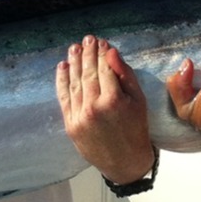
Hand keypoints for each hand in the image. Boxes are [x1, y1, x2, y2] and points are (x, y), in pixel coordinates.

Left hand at [56, 36, 155, 184]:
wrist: (125, 162)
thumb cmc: (136, 129)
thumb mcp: (138, 100)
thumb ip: (125, 75)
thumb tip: (111, 53)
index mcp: (113, 101)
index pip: (104, 69)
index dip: (102, 53)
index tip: (101, 42)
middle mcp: (94, 107)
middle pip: (88, 73)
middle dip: (87, 54)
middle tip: (87, 39)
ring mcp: (79, 116)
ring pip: (75, 83)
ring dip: (74, 63)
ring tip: (74, 48)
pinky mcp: (70, 124)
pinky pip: (64, 98)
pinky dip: (62, 81)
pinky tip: (63, 67)